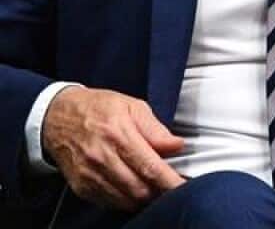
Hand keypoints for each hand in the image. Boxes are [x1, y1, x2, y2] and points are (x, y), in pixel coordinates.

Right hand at [42, 86, 185, 210]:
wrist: (56, 117)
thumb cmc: (98, 108)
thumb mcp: (132, 106)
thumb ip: (156, 129)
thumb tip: (177, 145)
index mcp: (118, 135)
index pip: (150, 167)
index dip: (170, 181)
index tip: (183, 186)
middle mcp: (102, 157)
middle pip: (139, 188)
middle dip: (160, 192)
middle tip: (171, 186)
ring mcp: (89, 174)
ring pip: (125, 199)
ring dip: (144, 198)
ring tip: (155, 187)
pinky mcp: (81, 186)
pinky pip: (109, 202)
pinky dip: (126, 200)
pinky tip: (134, 189)